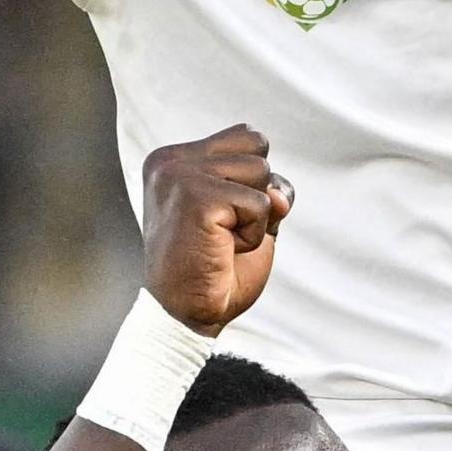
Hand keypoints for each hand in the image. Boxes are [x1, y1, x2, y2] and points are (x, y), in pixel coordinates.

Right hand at [138, 126, 290, 334]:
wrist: (187, 314)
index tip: (224, 214)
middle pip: (257, 145)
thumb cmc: (212, 268)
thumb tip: (280, 193)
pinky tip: (222, 249)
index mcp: (174, 159)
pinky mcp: (198, 199)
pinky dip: (253, 234)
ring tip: (221, 239)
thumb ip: (265, 189)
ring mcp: (181, 177)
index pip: (246, 135)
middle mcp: (171, 161)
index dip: (254, 178)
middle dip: (256, 192)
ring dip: (255, 216)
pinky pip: (261, 204)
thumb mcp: (246, 215)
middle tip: (223, 229)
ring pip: (262, 172)